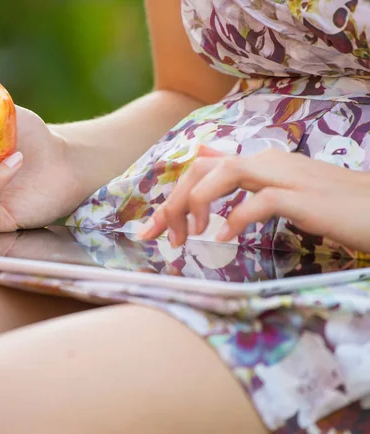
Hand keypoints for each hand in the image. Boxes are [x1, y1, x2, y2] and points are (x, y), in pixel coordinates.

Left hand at [139, 146, 369, 252]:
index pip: (200, 168)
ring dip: (196, 204)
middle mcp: (266, 162)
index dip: (171, 196)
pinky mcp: (302, 198)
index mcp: (258, 162)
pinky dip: (236, 218)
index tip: (155, 228)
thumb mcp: (279, 188)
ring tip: (190, 235)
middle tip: (160, 236)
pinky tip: (226, 237)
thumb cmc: (329, 204)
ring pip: (223, 174)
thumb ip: (243, 178)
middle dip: (172, 202)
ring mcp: (284, 177)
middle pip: (201, 170)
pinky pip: (260, 201)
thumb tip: (207, 159)